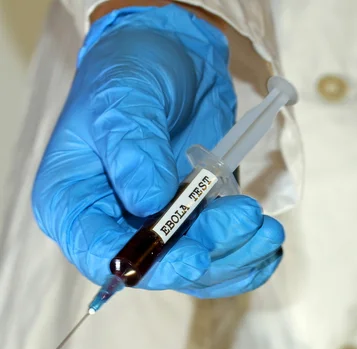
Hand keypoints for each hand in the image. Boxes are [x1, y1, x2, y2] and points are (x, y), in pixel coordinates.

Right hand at [32, 5, 283, 297]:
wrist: (174, 58)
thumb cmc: (133, 70)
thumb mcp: (124, 98)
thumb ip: (132, 149)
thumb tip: (149, 204)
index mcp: (75, 203)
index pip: (102, 255)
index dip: (149, 267)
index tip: (195, 257)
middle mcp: (114, 227)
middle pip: (160, 269)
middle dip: (210, 252)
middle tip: (248, 218)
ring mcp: (159, 231)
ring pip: (196, 270)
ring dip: (237, 255)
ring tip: (268, 228)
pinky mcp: (195, 226)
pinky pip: (219, 259)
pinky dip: (247, 260)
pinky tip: (269, 248)